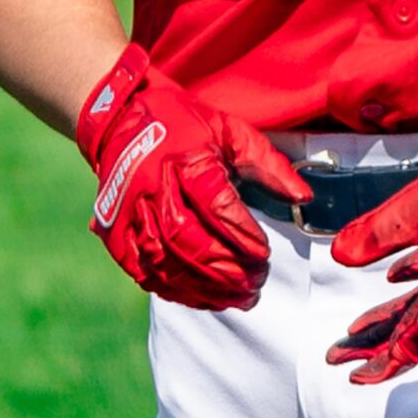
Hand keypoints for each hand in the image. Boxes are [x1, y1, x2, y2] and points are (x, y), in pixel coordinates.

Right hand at [76, 43, 310, 309]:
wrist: (121, 119)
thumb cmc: (184, 125)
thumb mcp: (231, 131)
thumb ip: (269, 165)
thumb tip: (303, 199)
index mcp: (185, 157)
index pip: (215, 204)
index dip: (242, 234)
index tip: (265, 254)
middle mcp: (152, 185)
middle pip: (188, 238)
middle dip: (225, 269)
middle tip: (255, 285)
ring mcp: (128, 211)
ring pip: (164, 260)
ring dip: (202, 287)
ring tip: (236, 298)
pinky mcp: (113, 231)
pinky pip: (142, 270)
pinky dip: (173, 290)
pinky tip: (201, 297)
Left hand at [326, 79, 417, 383]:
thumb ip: (383, 230)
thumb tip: (340, 255)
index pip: (415, 335)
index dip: (382, 359)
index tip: (353, 373)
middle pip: (413, 322)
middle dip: (375, 341)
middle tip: (340, 353)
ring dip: (389, 312)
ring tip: (359, 325)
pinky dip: (410, 275)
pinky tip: (396, 273)